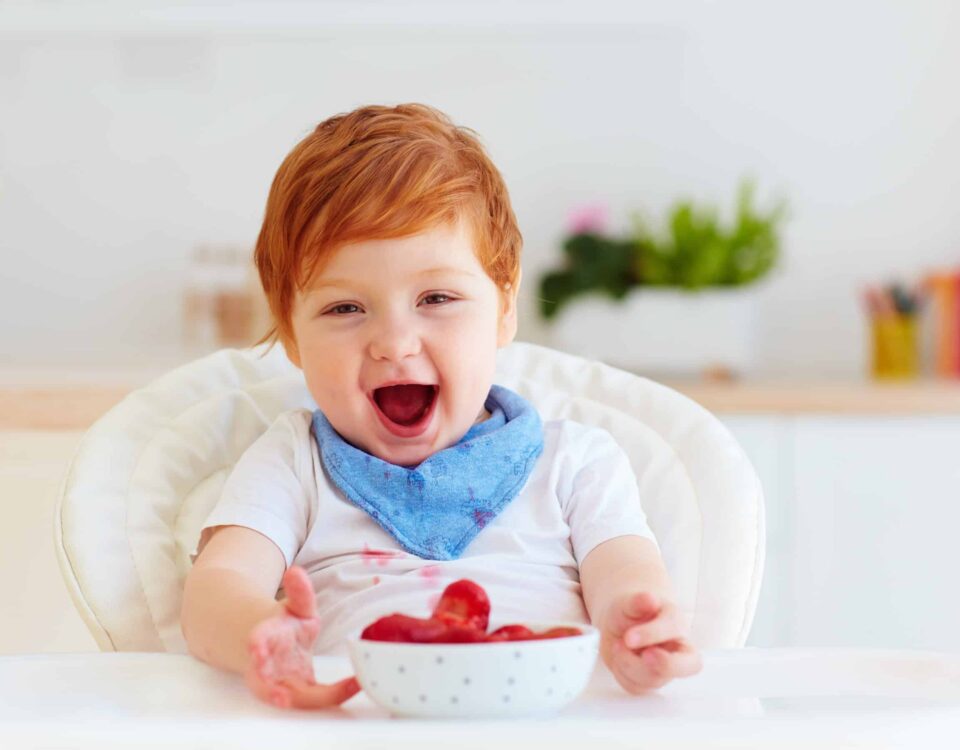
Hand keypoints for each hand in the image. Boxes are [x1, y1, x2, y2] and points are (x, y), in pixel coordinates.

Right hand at [245, 565, 360, 708]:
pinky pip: (299, 701)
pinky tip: (335, 696)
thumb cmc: (289, 626)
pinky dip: (310, 702)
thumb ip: (300, 591)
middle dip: (265, 685)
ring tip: (287, 702)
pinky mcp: (290, 694)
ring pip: (274, 695)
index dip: (258, 641)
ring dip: (281, 699)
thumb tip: (296, 572)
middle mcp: (267, 664)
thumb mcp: (298, 606)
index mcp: (267, 636)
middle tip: (275, 692)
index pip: (261, 638)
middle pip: (260, 678)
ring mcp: (277, 682)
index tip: (253, 644)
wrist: (274, 645)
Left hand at [599, 591, 701, 693]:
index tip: (629, 637)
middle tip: (645, 656)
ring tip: (618, 645)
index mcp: (676, 623)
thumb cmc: (629, 612)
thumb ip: (638, 601)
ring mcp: (665, 669)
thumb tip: (649, 598)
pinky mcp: (649, 682)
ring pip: (654, 679)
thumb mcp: (629, 602)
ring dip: (629, 664)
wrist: (617, 624)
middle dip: (665, 665)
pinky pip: (637, 687)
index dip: (653, 634)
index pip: (675, 628)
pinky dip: (621, 673)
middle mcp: (676, 649)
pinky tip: (620, 658)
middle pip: (689, 665)